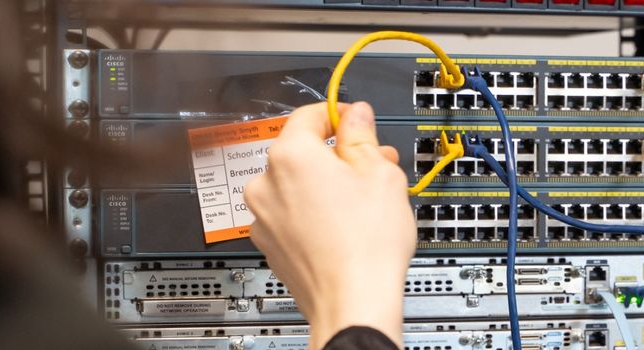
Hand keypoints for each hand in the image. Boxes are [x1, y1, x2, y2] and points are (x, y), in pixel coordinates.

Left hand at [244, 102, 414, 348]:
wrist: (352, 301)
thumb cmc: (366, 243)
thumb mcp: (380, 173)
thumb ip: (361, 136)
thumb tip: (355, 116)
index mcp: (290, 155)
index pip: (309, 115)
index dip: (339, 114)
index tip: (357, 121)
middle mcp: (265, 183)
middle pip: (304, 153)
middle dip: (339, 155)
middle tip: (374, 164)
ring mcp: (263, 217)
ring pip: (297, 185)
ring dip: (327, 184)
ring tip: (365, 199)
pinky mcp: (270, 244)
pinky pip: (292, 214)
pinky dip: (314, 212)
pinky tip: (345, 224)